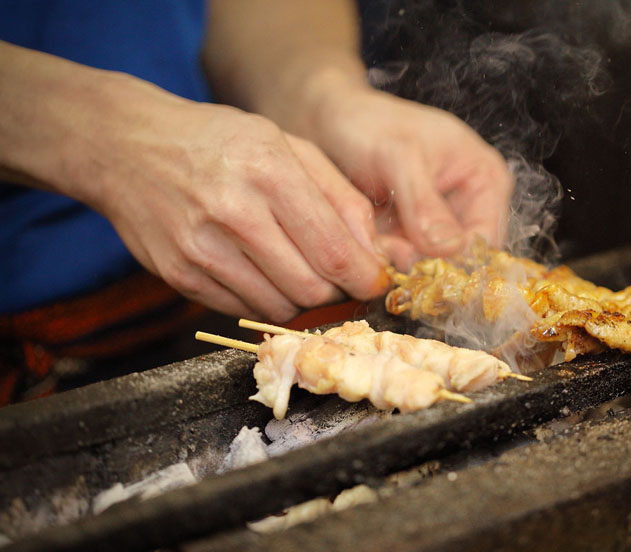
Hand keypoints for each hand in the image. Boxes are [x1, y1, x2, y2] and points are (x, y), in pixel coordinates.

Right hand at [69, 77, 387, 321]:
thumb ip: (339, 197)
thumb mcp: (288, 146)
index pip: (334, 250)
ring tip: (297, 270)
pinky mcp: (178, 276)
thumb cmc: (219, 143)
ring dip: (301, 300)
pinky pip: (243, 310)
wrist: (127, 146)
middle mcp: (233, 212)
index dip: (365, 277)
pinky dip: (265, 300)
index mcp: (268, 171)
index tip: (375, 282)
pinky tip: (262, 273)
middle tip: (337, 277)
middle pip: (310, 288)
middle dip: (336, 291)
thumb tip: (375, 253)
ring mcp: (200, 249)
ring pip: (279, 307)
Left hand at [307, 86, 514, 268]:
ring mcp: (442, 222)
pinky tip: (370, 241)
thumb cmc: (367, 125)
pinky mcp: (414, 235)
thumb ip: (424, 203)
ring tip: (374, 238)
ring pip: (432, 265)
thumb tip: (451, 249)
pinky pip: (409, 262)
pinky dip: (389, 259)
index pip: (487, 242)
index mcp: (486, 179)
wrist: (331, 122)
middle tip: (387, 248)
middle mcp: (471, 205)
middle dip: (424, 263)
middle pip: (462, 259)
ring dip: (402, 262)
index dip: (457, 262)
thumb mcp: (398, 157)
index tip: (416, 262)